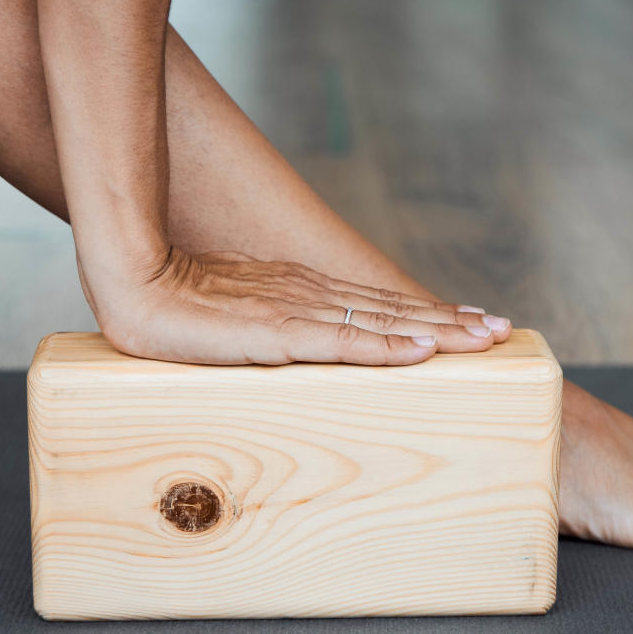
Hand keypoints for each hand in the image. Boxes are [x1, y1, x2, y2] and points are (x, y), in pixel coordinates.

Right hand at [82, 249, 512, 364]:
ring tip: (483, 337)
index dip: (425, 313)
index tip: (468, 321)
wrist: (132, 282)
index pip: (376, 305)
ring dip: (437, 330)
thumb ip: (270, 332)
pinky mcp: (277, 331)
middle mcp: (310, 294)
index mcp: (301, 292)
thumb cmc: (174, 305)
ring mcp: (297, 310)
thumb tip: (294, 348)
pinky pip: (343, 342)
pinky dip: (387, 346)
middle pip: (393, 309)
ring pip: (382, 321)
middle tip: (500, 328)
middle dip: (451, 320)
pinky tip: (421, 351)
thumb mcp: (236, 321)